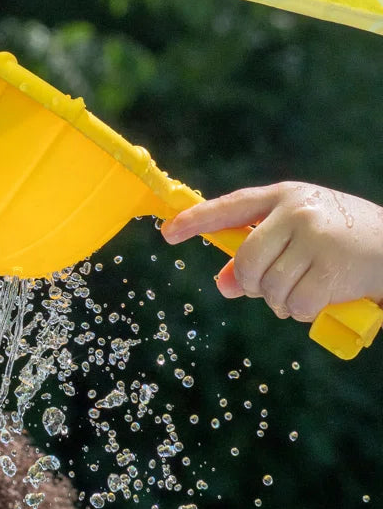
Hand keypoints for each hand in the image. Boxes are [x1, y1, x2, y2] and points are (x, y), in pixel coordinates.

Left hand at [161, 182, 382, 320]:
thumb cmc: (340, 243)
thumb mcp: (298, 238)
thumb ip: (256, 256)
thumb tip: (223, 283)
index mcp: (286, 196)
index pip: (232, 207)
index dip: (197, 220)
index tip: (168, 233)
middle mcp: (298, 211)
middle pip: (245, 262)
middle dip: (253, 284)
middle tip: (273, 286)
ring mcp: (316, 237)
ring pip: (268, 288)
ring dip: (281, 301)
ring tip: (307, 286)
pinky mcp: (332, 267)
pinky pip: (293, 306)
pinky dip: (301, 311)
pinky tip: (322, 296)